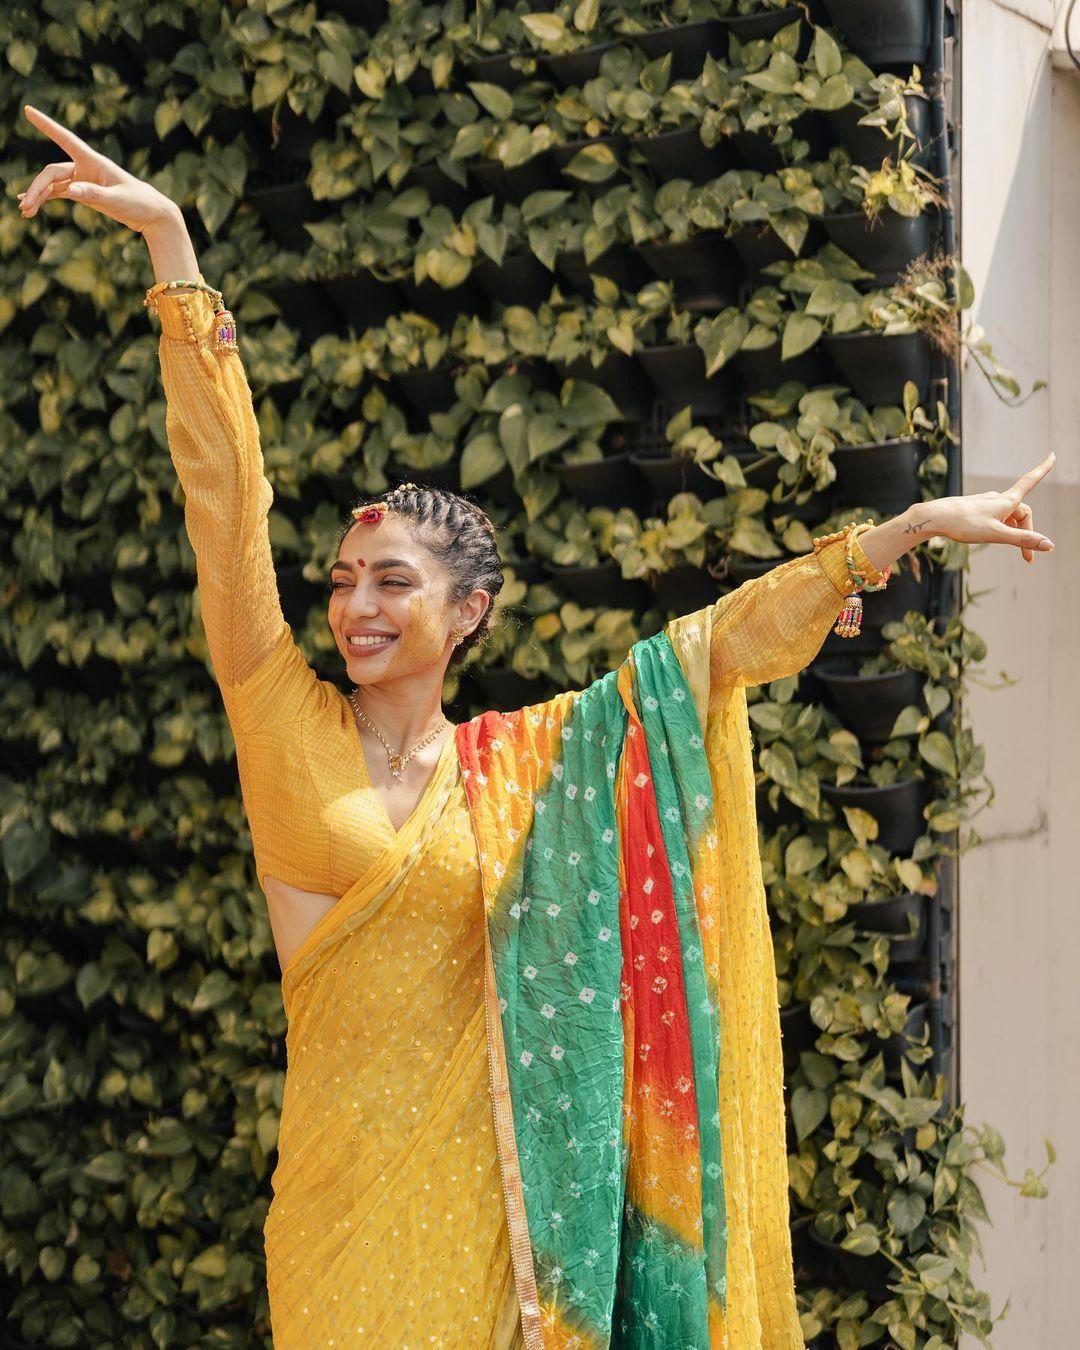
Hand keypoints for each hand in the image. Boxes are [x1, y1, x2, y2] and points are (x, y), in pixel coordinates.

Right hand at [17, 104, 178, 235]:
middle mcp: (84, 167)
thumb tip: (70, 191)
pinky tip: (31, 207)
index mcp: (93, 161)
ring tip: (25, 211)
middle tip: (24, 206)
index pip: (65, 139)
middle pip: (52, 173)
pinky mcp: (84, 193)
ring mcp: (83, 180)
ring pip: (53, 185)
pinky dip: (46, 199)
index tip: (28, 110)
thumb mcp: (118, 200)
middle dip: (37, 188)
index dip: (46, 125)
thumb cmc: (139, 203)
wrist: (152, 215)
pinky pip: (59, 193)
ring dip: (38, 196)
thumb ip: (94, 195)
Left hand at [905, 450, 1055, 562]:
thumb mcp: (996, 534)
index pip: (1030, 481)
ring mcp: (985, 503)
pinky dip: (1001, 529)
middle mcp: (998, 499)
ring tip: (1012, 553)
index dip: (1043, 469)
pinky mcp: (975, 509)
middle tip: (1028, 559)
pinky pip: (995, 518)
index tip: (1053, 455)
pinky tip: (991, 537)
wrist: (934, 517)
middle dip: (1027, 534)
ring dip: (1014, 534)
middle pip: (1022, 514)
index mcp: (1006, 501)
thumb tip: (1049, 545)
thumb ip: (1022, 540)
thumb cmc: (963, 524)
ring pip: (1008, 518)